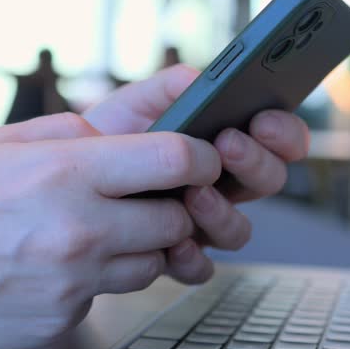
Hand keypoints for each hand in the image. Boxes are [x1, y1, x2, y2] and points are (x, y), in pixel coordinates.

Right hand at [0, 113, 221, 348]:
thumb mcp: (5, 143)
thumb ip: (76, 132)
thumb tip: (129, 139)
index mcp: (65, 172)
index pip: (174, 159)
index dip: (200, 157)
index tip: (200, 159)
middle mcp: (78, 229)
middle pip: (176, 218)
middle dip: (172, 206)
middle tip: (144, 199)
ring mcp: (73, 282)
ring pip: (153, 261)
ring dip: (140, 245)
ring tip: (93, 233)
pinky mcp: (64, 319)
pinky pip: (109, 294)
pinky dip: (98, 278)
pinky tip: (58, 266)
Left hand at [84, 65, 309, 282]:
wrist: (66, 181)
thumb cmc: (109, 138)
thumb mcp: (135, 103)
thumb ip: (170, 87)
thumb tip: (202, 80)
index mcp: (226, 143)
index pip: (279, 139)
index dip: (283, 131)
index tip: (263, 119)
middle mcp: (225, 185)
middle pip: (269, 180)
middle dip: (254, 162)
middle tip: (226, 143)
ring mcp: (204, 223)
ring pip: (239, 229)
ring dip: (223, 211)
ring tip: (194, 193)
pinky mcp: (178, 256)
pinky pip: (201, 268)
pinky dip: (192, 258)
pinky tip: (175, 244)